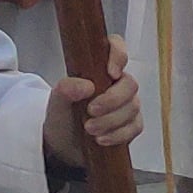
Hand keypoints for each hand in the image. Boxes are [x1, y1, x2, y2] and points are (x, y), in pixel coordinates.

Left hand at [43, 37, 141, 163]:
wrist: (65, 146)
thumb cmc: (62, 116)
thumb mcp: (56, 102)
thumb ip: (66, 89)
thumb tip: (86, 86)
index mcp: (98, 67)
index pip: (116, 46)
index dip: (118, 54)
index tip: (110, 73)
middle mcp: (116, 82)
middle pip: (130, 83)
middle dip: (113, 99)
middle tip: (91, 111)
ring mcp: (127, 103)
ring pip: (133, 106)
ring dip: (112, 120)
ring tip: (90, 129)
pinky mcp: (132, 124)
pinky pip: (135, 126)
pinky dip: (119, 134)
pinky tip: (102, 139)